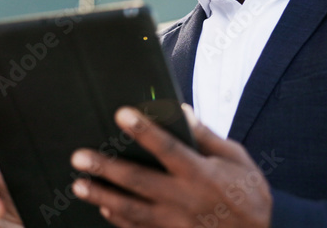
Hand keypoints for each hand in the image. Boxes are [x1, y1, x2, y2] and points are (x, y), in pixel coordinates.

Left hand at [70, 105, 271, 227]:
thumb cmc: (248, 192)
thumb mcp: (235, 158)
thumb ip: (205, 136)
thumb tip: (181, 111)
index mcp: (202, 174)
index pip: (168, 148)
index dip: (144, 130)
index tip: (121, 114)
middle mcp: (185, 199)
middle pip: (139, 182)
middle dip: (106, 168)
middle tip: (80, 156)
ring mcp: (176, 223)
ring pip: (131, 210)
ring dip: (103, 197)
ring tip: (79, 185)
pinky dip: (118, 220)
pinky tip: (102, 208)